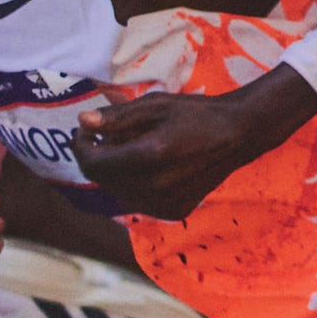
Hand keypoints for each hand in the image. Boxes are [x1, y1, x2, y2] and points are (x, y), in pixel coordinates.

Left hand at [73, 65, 316, 219]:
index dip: (80, 148)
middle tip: (104, 136)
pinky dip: (134, 185)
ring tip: (128, 149)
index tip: (85, 132)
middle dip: (96, 158)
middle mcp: (157, 187)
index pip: (94, 165)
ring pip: (119, 194)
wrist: (236, 137)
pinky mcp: (176, 211)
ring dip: (115, 173)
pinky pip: (139, 202)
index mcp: (150, 157)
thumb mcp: (154, 106)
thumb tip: (83, 122)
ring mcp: (167, 204)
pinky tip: (147, 168)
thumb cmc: (195, 115)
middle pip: (103, 181)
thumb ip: (117, 118)